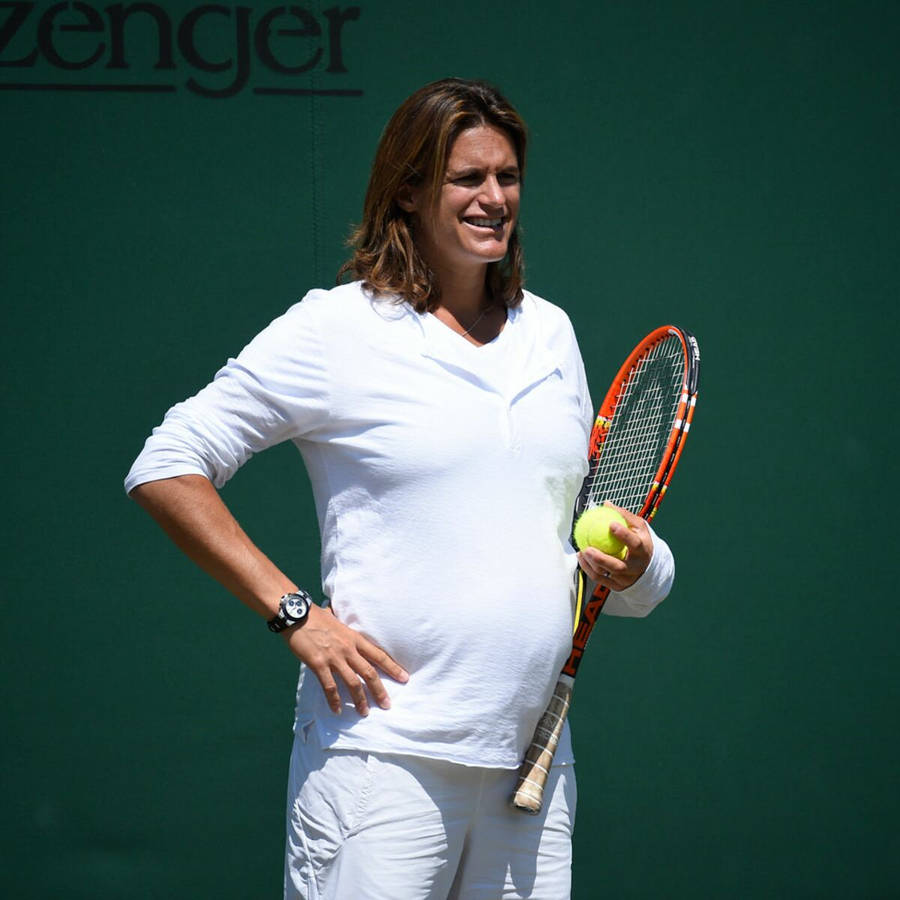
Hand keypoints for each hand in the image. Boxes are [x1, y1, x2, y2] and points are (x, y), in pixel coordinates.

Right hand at [282, 604, 408, 716]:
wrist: (296, 614)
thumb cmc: (315, 616)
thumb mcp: (338, 622)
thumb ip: (346, 632)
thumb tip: (349, 633)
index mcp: (354, 638)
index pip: (379, 655)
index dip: (393, 667)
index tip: (404, 678)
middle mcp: (348, 649)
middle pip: (369, 673)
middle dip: (380, 691)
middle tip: (387, 705)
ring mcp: (334, 657)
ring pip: (352, 683)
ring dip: (360, 700)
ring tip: (365, 713)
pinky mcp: (319, 664)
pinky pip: (329, 687)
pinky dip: (334, 700)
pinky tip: (337, 710)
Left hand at [577, 503, 652, 591]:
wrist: (648, 566)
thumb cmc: (640, 541)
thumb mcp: (638, 527)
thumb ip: (624, 516)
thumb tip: (607, 504)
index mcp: (643, 551)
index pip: (635, 544)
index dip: (624, 535)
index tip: (611, 525)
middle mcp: (636, 567)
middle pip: (618, 566)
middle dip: (602, 559)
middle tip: (588, 548)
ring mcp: (627, 579)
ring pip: (606, 574)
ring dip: (591, 564)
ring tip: (582, 551)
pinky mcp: (618, 586)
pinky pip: (600, 579)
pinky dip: (588, 569)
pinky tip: (581, 557)